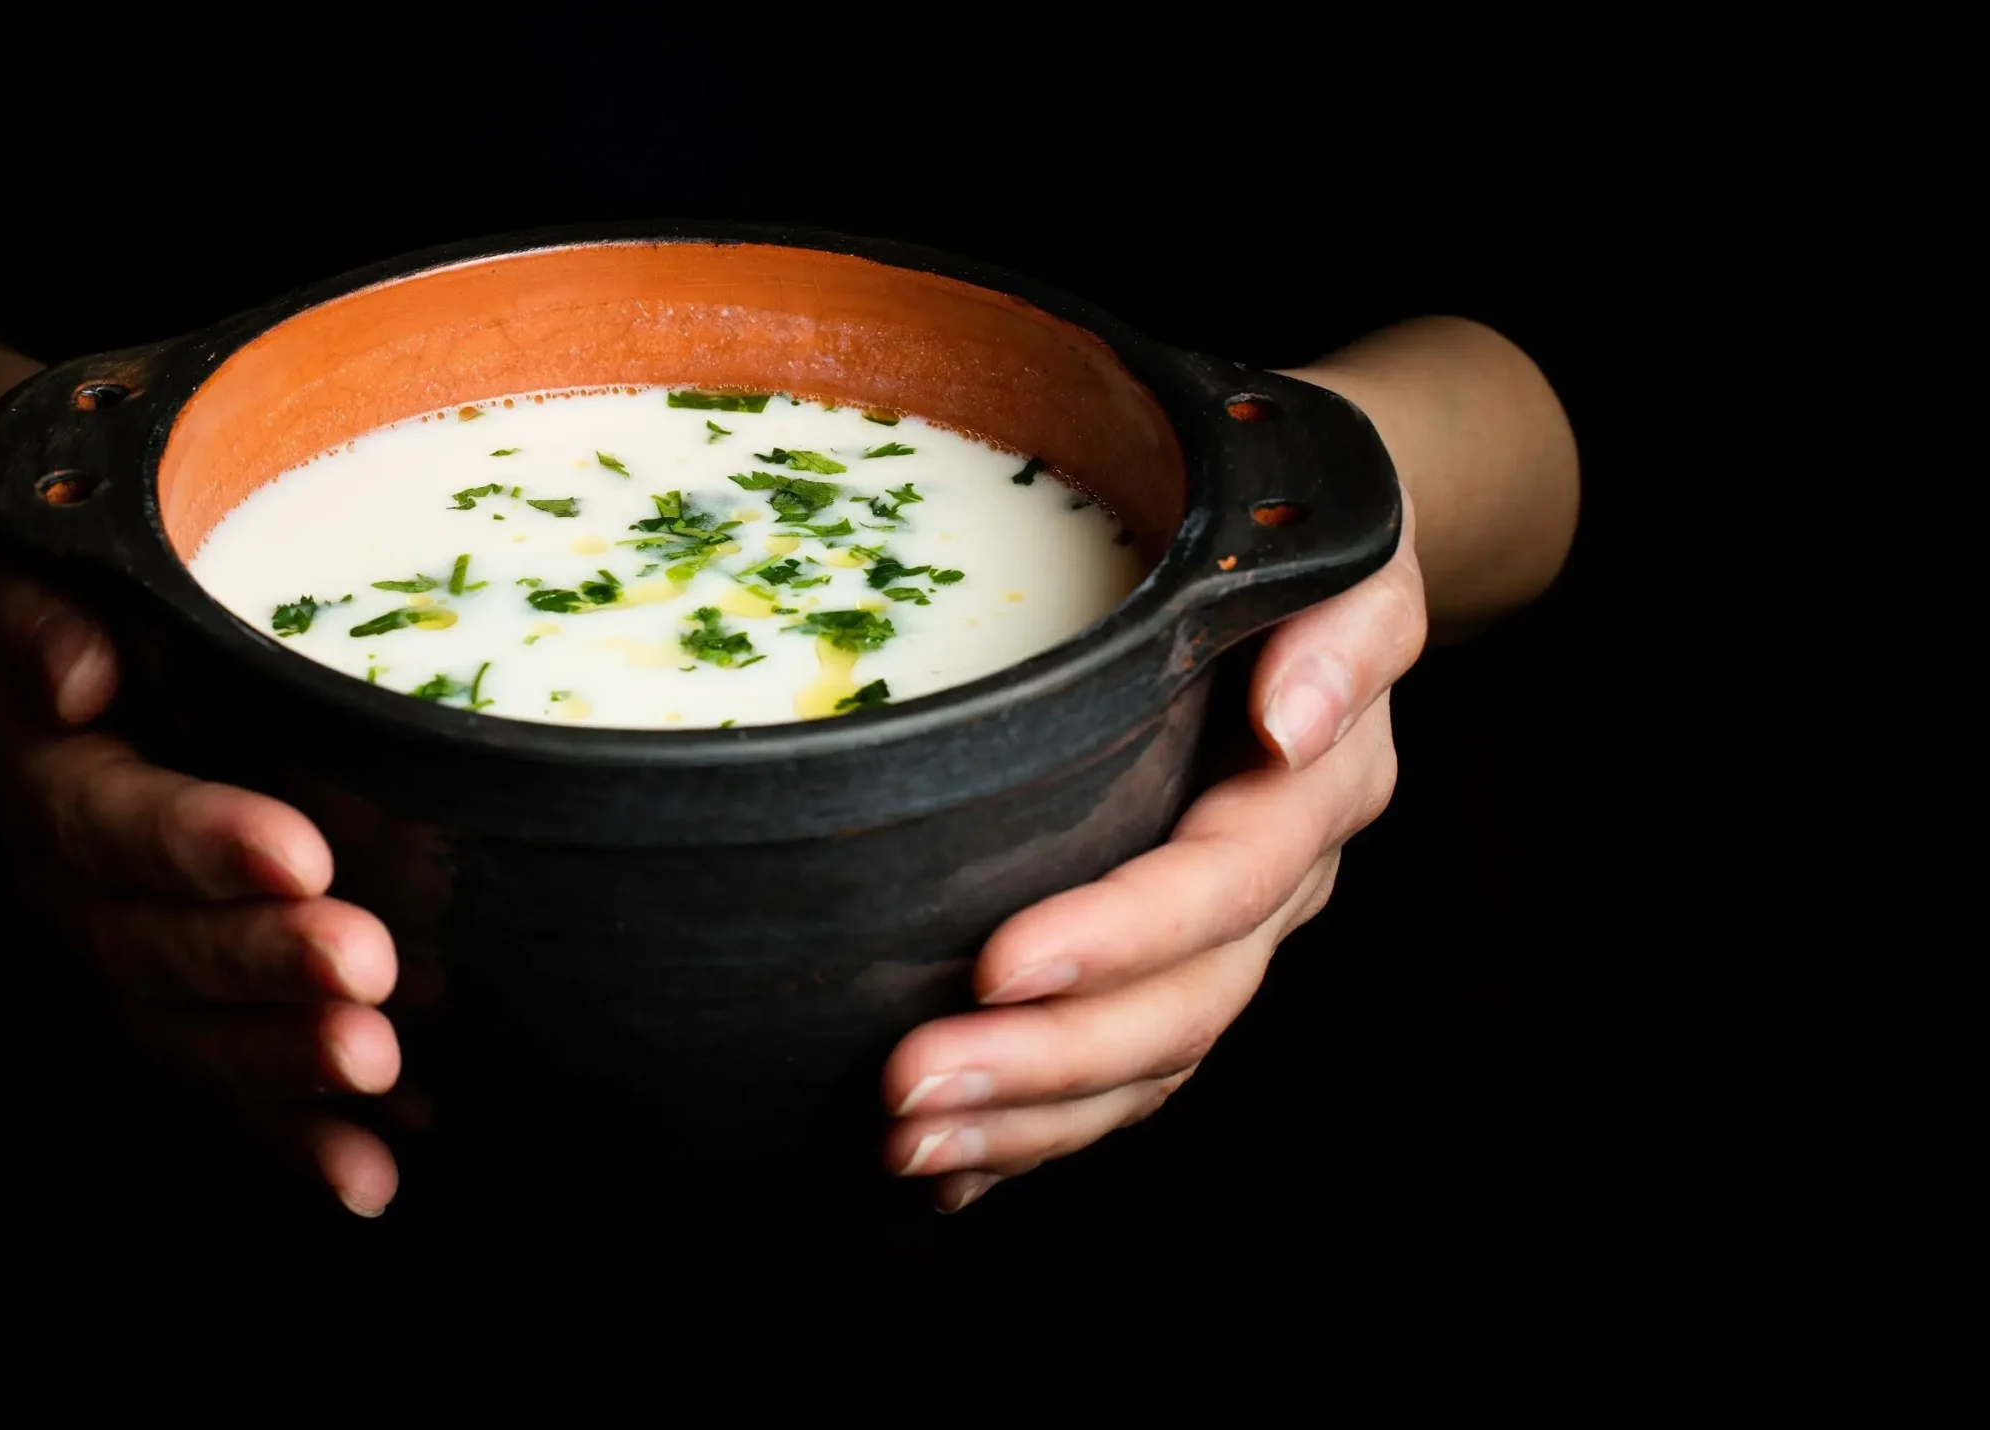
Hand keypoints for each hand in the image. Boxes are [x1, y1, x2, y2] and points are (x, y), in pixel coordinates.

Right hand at [0, 562, 404, 1216]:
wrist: (68, 628)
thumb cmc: (90, 584)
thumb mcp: (49, 567)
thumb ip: (50, 615)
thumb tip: (75, 673)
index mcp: (39, 781)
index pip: (113, 824)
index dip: (199, 846)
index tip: (300, 855)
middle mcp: (69, 889)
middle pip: (152, 950)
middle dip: (261, 969)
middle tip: (369, 973)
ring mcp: (122, 958)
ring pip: (186, 1036)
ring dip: (282, 1070)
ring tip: (381, 1077)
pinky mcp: (179, 1006)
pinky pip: (227, 1089)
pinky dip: (294, 1140)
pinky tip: (374, 1176)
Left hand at [881, 485, 1426, 1211]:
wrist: (1301, 563)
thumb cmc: (1284, 540)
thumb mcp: (1339, 542)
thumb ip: (1338, 624)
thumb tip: (1293, 720)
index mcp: (1312, 788)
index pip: (1221, 884)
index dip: (1119, 936)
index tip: (997, 967)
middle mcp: (1276, 883)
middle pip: (1180, 1007)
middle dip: (1044, 1064)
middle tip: (910, 1087)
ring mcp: (1227, 939)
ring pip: (1146, 1064)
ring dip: (1026, 1119)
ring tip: (906, 1146)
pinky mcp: (1172, 964)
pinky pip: (1120, 1075)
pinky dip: (1038, 1132)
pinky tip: (955, 1171)